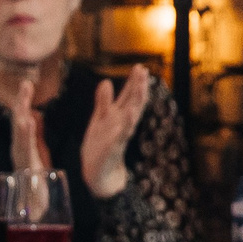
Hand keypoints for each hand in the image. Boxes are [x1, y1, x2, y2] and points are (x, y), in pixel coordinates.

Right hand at [2, 78, 49, 173]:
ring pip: (19, 134)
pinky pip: (26, 149)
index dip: (23, 100)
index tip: (28, 83)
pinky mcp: (28, 168)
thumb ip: (36, 133)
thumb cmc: (37, 179)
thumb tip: (36, 114)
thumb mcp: (38, 151)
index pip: (22, 117)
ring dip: (21, 116)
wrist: (36, 207)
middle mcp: (19, 149)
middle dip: (21, 103)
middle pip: (18, 122)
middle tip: (26, 84)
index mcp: (23, 144)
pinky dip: (27, 135)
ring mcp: (22, 159)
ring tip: (24, 100)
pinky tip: (29, 123)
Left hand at [80, 68, 151, 200]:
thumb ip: (103, 102)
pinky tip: (129, 112)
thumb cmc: (99, 146)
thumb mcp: (99, 120)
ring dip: (136, 102)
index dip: (134, 83)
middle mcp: (122, 124)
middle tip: (144, 71)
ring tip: (140, 86)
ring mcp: (119, 135)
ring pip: (131, 116)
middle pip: (133, 103)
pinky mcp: (113, 147)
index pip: (128, 97)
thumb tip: (106, 81)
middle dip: (138, 87)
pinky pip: (121, 134)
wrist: (98, 174)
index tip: (141, 67)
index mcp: (118, 116)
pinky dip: (125, 123)